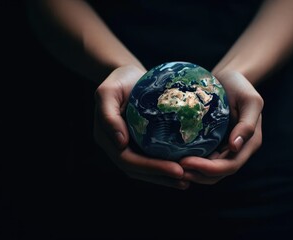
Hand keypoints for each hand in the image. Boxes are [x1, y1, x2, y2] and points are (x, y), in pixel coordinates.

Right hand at [94, 65, 188, 189]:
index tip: (177, 169)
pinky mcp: (139, 142)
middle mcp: (116, 145)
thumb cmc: (119, 79)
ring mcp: (127, 145)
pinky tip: (182, 169)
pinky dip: (164, 166)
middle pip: (137, 170)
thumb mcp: (108, 91)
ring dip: (164, 177)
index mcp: (106, 137)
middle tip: (185, 179)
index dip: (151, 168)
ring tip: (186, 181)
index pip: (128, 160)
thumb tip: (120, 144)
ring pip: (144, 169)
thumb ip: (108, 115)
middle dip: (161, 176)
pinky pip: (151, 158)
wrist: (129, 75)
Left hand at [180, 71, 262, 184]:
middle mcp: (237, 151)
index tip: (185, 162)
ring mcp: (224, 148)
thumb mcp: (250, 100)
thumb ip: (247, 124)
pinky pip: (202, 159)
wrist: (229, 79)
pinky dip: (190, 163)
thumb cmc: (240, 86)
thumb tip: (235, 147)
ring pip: (208, 172)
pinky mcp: (213, 144)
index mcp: (249, 144)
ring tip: (171, 168)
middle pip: (217, 174)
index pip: (230, 166)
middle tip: (174, 169)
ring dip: (192, 173)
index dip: (208, 169)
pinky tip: (174, 158)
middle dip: (197, 174)